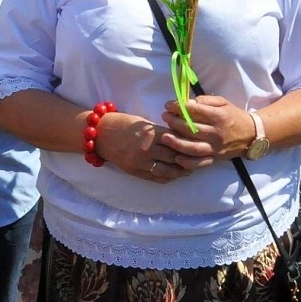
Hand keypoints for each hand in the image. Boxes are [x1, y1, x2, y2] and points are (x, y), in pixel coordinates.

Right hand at [95, 112, 212, 181]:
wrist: (101, 134)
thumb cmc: (123, 124)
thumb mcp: (143, 123)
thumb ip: (160, 131)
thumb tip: (178, 137)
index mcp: (151, 134)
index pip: (176, 141)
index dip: (188, 144)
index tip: (198, 145)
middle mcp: (147, 149)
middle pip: (174, 157)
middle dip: (188, 159)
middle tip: (199, 159)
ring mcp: (141, 162)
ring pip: (167, 171)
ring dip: (180, 172)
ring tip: (189, 170)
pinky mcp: (135, 171)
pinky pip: (155, 178)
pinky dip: (167, 178)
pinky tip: (174, 176)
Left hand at [160, 95, 257, 160]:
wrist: (251, 135)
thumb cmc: (234, 116)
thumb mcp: (223, 103)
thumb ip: (205, 101)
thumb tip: (188, 103)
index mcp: (219, 117)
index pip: (196, 111)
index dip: (179, 107)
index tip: (168, 105)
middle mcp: (217, 133)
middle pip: (192, 129)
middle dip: (174, 122)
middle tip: (164, 117)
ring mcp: (216, 148)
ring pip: (193, 148)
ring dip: (177, 143)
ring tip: (164, 137)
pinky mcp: (215, 159)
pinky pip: (200, 163)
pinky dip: (187, 163)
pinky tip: (176, 158)